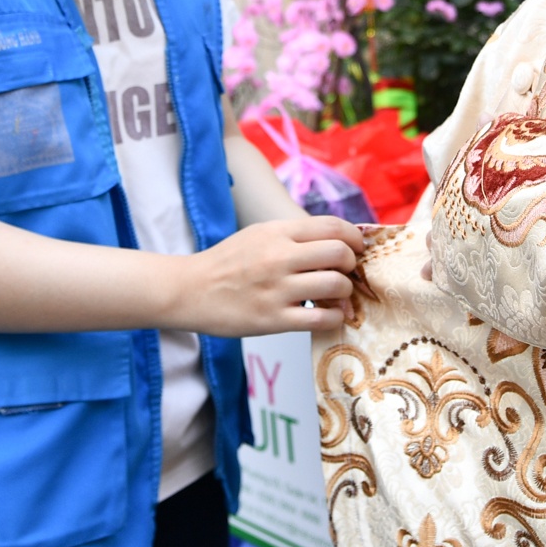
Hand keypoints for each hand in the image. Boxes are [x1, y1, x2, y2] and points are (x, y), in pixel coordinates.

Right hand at [171, 216, 364, 336]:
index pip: (332, 226)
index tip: (357, 248)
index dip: (354, 237)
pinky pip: (321, 319)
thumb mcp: (259, 235)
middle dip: (352, 264)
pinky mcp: (273, 320)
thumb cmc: (226, 262)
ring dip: (345, 292)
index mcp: (277, 232)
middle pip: (340, 253)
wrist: (188, 290)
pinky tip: (329, 315)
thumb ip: (294, 235)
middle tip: (346, 272)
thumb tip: (336, 241)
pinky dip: (335, 318)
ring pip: (336, 285)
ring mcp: (276, 290)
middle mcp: (279, 258)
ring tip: (336, 296)